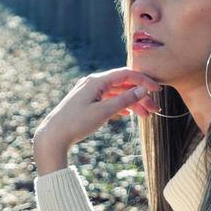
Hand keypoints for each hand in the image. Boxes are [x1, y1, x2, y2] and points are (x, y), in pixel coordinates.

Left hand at [33, 68, 162, 150]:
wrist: (52, 136)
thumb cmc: (76, 123)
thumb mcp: (103, 112)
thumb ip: (124, 100)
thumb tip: (143, 89)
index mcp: (96, 81)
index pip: (126, 74)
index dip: (143, 81)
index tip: (157, 90)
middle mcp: (93, 83)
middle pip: (123, 85)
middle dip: (140, 96)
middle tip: (154, 110)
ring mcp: (89, 93)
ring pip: (116, 94)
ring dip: (132, 103)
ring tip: (145, 116)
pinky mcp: (86, 103)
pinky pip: (108, 100)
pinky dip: (120, 106)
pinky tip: (128, 113)